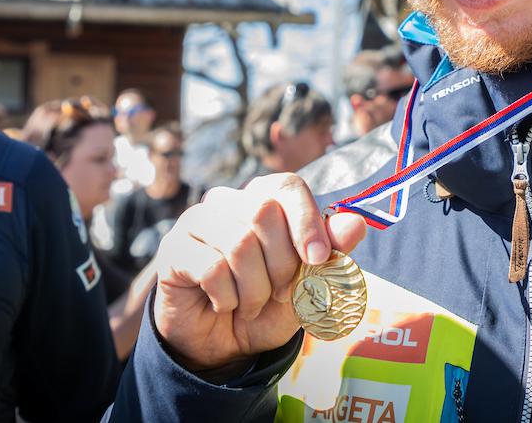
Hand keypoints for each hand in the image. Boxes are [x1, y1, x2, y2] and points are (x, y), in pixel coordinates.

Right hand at [151, 173, 366, 371]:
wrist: (222, 345)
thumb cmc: (267, 307)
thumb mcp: (308, 286)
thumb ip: (332, 255)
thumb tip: (357, 223)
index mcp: (265, 199)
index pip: (288, 186)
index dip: (306, 220)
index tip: (318, 258)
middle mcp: (229, 201)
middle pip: (264, 212)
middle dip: (282, 265)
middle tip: (279, 294)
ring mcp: (198, 221)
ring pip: (238, 243)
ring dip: (255, 289)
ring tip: (252, 304)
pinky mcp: (174, 248)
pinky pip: (210, 268)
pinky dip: (227, 297)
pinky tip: (223, 304)